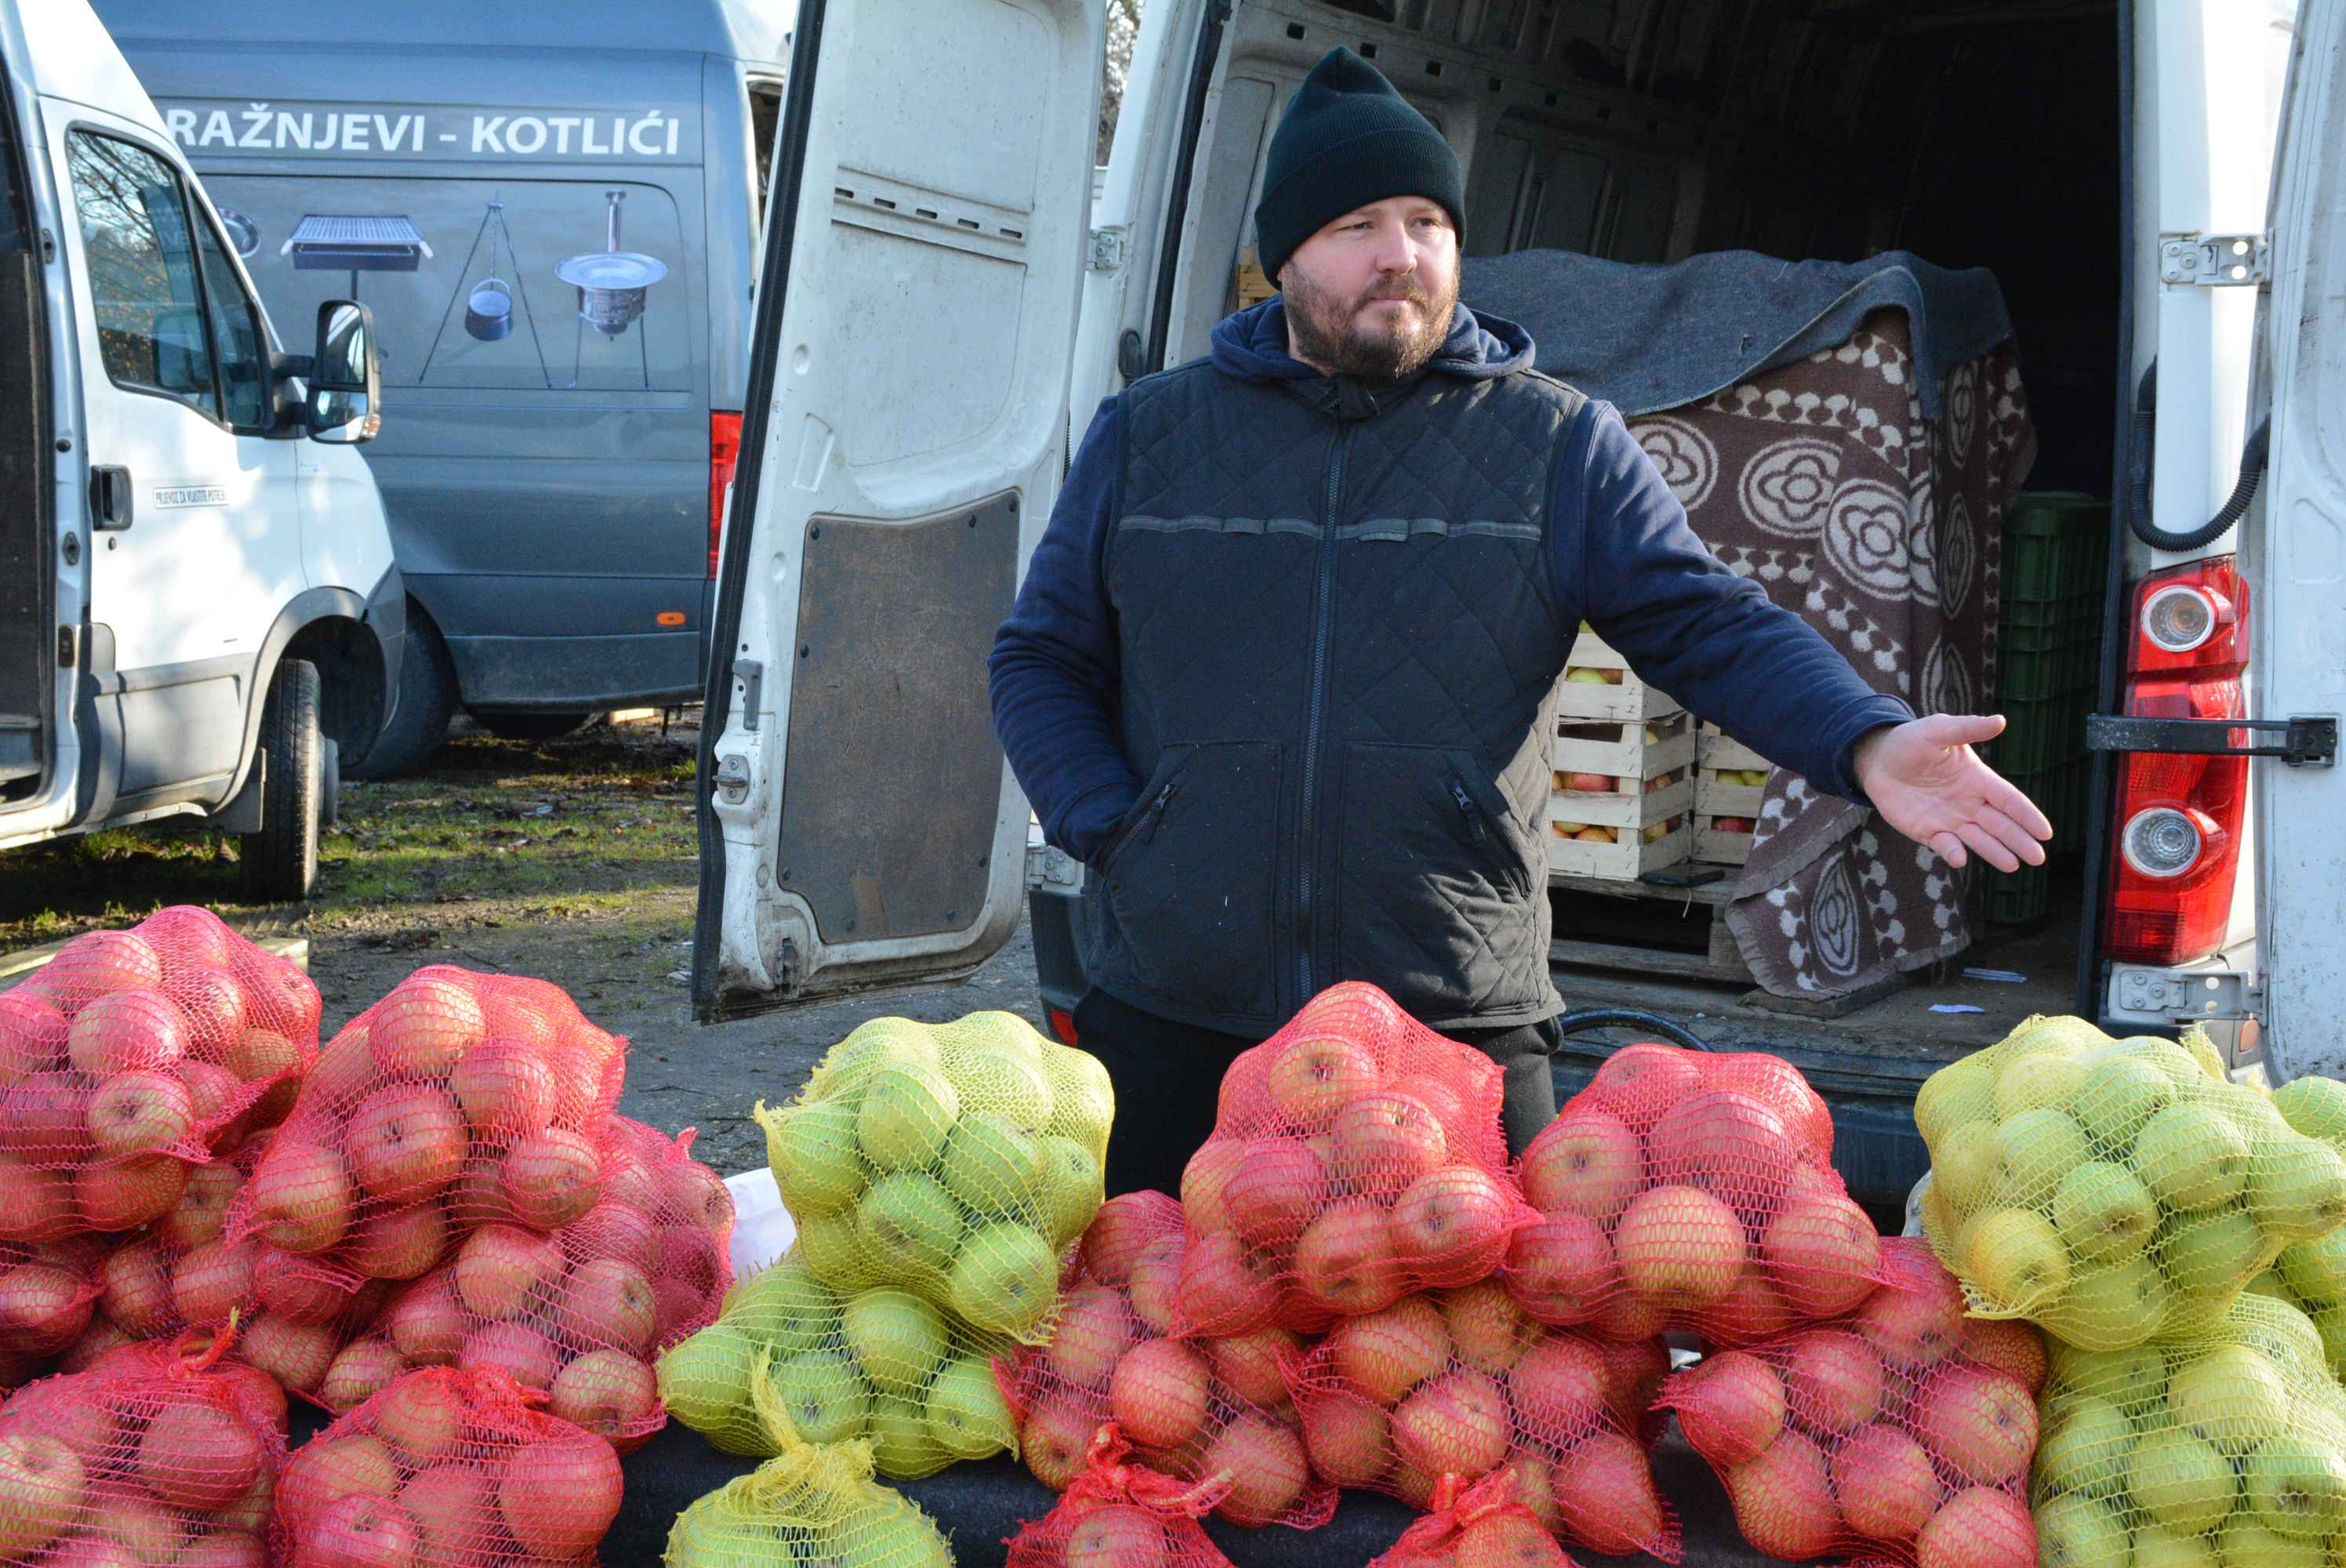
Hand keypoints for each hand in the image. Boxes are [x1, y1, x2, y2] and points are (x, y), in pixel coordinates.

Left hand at [1850, 715, 2053, 872]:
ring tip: (2012, 866)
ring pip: (1978, 839)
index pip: (2009, 800)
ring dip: (1995, 852)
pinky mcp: (1928, 832)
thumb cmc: (1911, 741)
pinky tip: (1960, 859)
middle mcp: (1969, 803)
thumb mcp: (1938, 730)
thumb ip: (1967, 728)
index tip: (2045, 832)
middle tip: (2038, 858)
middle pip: (2000, 824)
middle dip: (2019, 840)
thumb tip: (2000, 721)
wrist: (1878, 760)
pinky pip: (1944, 845)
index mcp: (1978, 780)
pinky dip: (1953, 852)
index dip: (2027, 815)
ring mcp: (1950, 820)